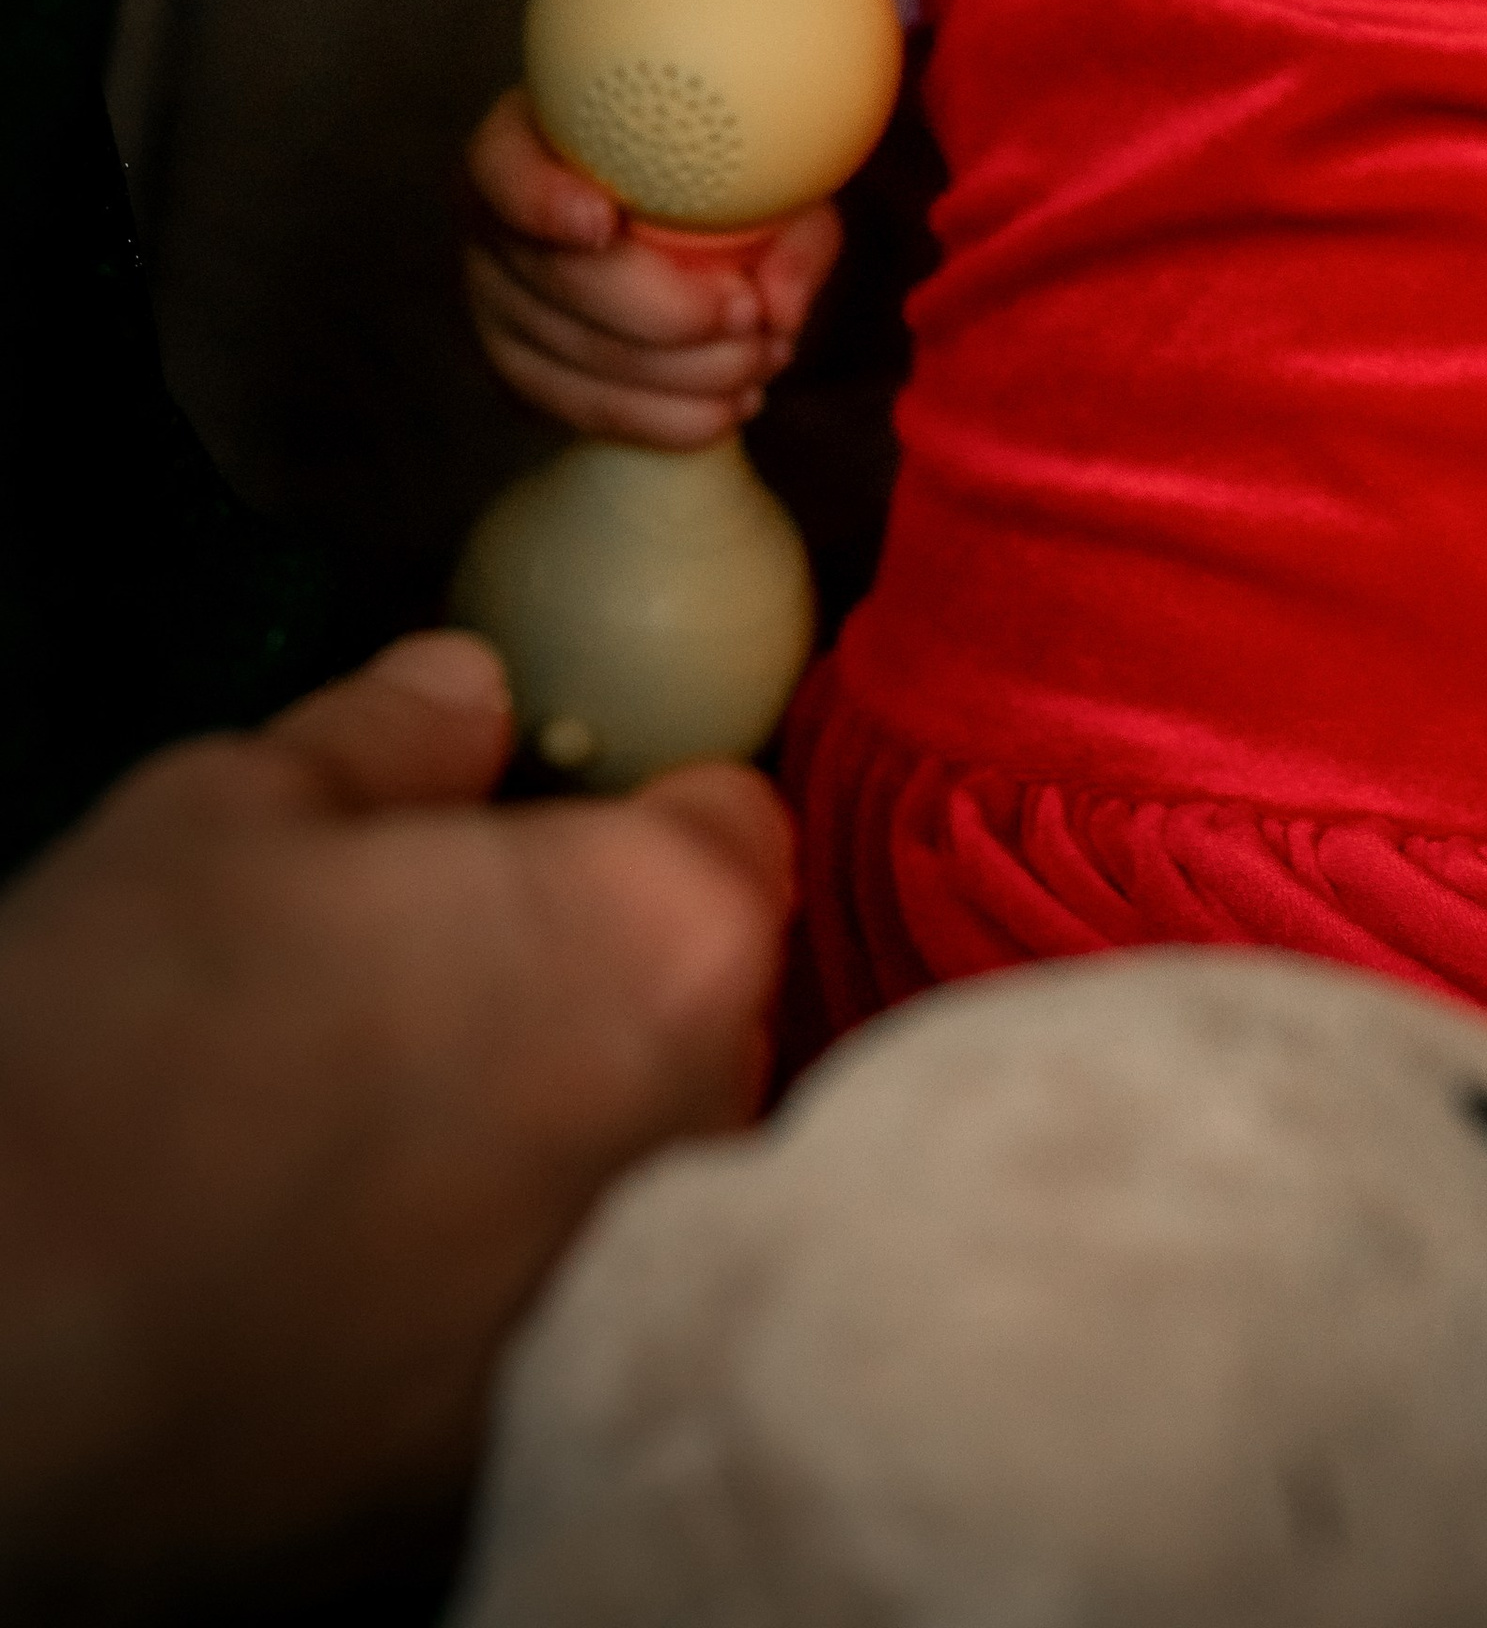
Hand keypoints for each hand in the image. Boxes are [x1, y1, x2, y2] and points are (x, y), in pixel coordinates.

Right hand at [0, 633, 789, 1615]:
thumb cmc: (104, 1074)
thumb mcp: (220, 820)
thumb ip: (386, 744)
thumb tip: (454, 699)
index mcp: (654, 939)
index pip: (730, 837)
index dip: (635, 819)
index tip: (555, 833)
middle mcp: (689, 1126)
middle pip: (693, 1009)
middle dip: (588, 985)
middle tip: (427, 981)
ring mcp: (620, 1298)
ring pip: (628, 1166)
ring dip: (545, 1139)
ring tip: (372, 1130)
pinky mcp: (527, 1439)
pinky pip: (553, 1309)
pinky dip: (490, 1278)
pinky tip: (356, 1255)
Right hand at [464, 87, 842, 447]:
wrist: (682, 225)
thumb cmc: (714, 181)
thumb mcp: (765, 177)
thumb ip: (791, 231)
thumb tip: (779, 309)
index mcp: (528, 144)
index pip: (504, 170)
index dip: (542, 200)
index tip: (603, 222)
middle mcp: (495, 226)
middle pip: (555, 280)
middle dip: (664, 313)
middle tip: (752, 317)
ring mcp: (495, 305)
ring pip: (570, 358)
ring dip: (679, 377)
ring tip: (762, 361)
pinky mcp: (519, 372)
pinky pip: (579, 411)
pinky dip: (661, 420)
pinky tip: (725, 408)